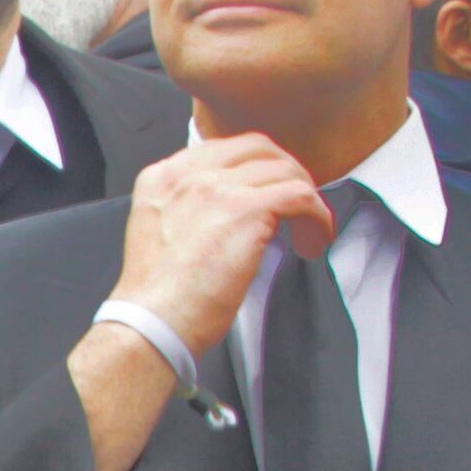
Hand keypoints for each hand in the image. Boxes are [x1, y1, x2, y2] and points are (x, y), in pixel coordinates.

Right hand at [107, 135, 336, 359]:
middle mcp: (189, 174)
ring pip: (284, 170)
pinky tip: (315, 239)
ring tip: (308, 232)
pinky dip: (318, 216)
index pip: (223, 149)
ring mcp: (217, 188)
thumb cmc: (157, 297)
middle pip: (258, 148)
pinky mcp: (246, 210)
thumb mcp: (161, 234)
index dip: (255, 167)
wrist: (152, 322)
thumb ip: (189, 210)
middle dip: (285, 172)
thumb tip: (235, 215)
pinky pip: (301, 196)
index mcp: (163, 177)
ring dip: (306, 199)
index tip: (268, 192)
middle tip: (297, 204)